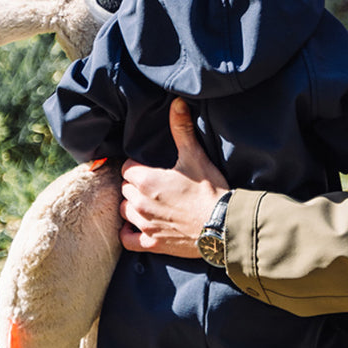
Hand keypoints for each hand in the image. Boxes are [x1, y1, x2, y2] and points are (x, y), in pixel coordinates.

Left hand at [119, 98, 227, 257]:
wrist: (223, 225)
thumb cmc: (210, 190)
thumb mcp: (195, 156)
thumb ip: (182, 129)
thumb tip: (177, 103)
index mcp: (145, 180)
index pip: (128, 168)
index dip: (139, 167)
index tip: (153, 169)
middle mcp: (138, 202)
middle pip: (125, 189)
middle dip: (136, 186)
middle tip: (156, 186)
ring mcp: (144, 224)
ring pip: (125, 211)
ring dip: (134, 207)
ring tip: (150, 204)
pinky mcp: (151, 243)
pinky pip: (126, 239)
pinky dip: (129, 233)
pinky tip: (140, 227)